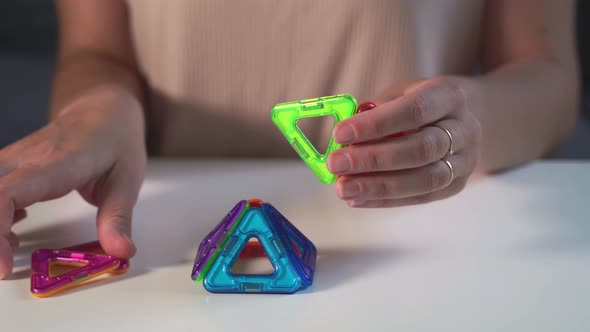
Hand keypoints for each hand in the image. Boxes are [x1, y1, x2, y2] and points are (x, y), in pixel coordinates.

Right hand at [0, 86, 145, 278]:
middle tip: (6, 263)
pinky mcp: (11, 165)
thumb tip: (121, 253)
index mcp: (54, 164)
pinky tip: (13, 227)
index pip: (5, 195)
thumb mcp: (127, 181)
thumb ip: (119, 219)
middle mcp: (24, 159)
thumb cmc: (116, 141)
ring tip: (14, 245)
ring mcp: (13, 160)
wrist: (104, 109)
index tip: (2, 266)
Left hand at [328, 77, 481, 207]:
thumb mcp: (401, 94)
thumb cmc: (421, 104)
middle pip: (422, 149)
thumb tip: (343, 141)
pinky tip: (357, 198)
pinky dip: (385, 200)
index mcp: (448, 96)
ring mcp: (465, 161)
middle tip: (336, 164)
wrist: (464, 120)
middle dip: (374, 159)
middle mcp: (464, 129)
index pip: (415, 110)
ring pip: (425, 179)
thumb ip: (375, 112)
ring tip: (343, 188)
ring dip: (378, 186)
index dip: (376, 124)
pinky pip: (420, 197)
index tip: (340, 133)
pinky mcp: (456, 186)